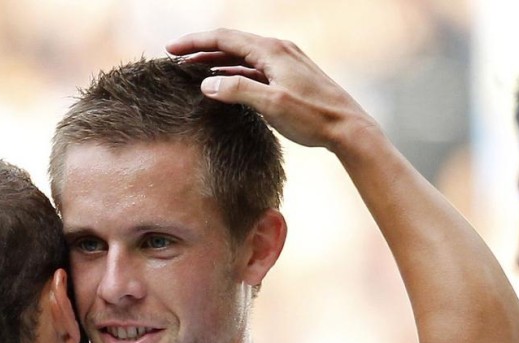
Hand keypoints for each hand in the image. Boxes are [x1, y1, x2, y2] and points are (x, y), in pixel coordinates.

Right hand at [166, 29, 377, 150]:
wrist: (347, 127)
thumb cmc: (312, 117)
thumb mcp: (272, 105)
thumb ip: (238, 92)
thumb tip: (206, 85)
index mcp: (271, 51)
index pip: (224, 39)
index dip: (195, 42)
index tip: (170, 50)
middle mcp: (278, 50)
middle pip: (231, 43)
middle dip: (202, 49)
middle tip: (176, 59)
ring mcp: (285, 62)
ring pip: (242, 56)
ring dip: (217, 61)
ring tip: (193, 70)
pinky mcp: (289, 76)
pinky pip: (254, 68)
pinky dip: (234, 72)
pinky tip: (224, 83)